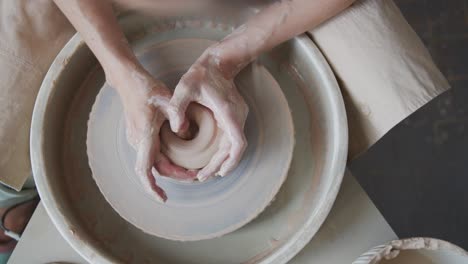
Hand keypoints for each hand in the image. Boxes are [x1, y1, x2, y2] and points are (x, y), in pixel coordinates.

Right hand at [109, 66, 195, 201]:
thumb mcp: (167, 99)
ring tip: (190, 168)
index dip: (152, 187)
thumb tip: (187, 132)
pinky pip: (153, 153)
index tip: (163, 199)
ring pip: (155, 161)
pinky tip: (180, 156)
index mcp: (145, 135)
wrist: (129, 80)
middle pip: (156, 168)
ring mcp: (137, 139)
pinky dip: (166, 159)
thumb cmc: (147, 89)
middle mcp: (139, 141)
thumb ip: (178, 115)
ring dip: (171, 168)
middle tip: (194, 176)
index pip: (145, 169)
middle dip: (175, 175)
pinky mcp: (140, 135)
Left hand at [163, 46, 248, 180]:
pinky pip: (231, 138)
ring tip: (205, 172)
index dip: (230, 161)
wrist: (219, 61)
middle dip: (220, 166)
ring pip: (233, 146)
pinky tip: (211, 157)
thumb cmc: (201, 74)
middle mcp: (237, 117)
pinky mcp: (234, 116)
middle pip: (234, 150)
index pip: (237, 144)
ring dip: (222, 160)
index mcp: (228, 113)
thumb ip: (177, 108)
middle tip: (202, 177)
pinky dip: (223, 151)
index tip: (219, 173)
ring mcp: (238, 117)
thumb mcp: (184, 88)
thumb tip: (177, 131)